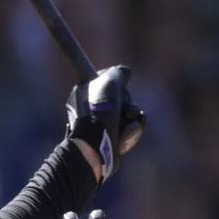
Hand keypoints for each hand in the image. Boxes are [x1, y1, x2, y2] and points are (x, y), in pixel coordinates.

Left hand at [65, 65, 145, 179]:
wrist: (96, 146)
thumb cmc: (99, 111)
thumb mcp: (109, 81)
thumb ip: (119, 72)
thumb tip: (126, 72)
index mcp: (84, 91)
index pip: (104, 78)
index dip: (114, 78)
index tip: (119, 79)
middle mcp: (92, 108)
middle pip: (121, 96)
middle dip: (127, 100)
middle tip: (123, 105)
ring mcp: (104, 125)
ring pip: (130, 112)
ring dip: (133, 115)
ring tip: (127, 120)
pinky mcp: (114, 140)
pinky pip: (132, 129)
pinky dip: (134, 129)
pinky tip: (129, 131)